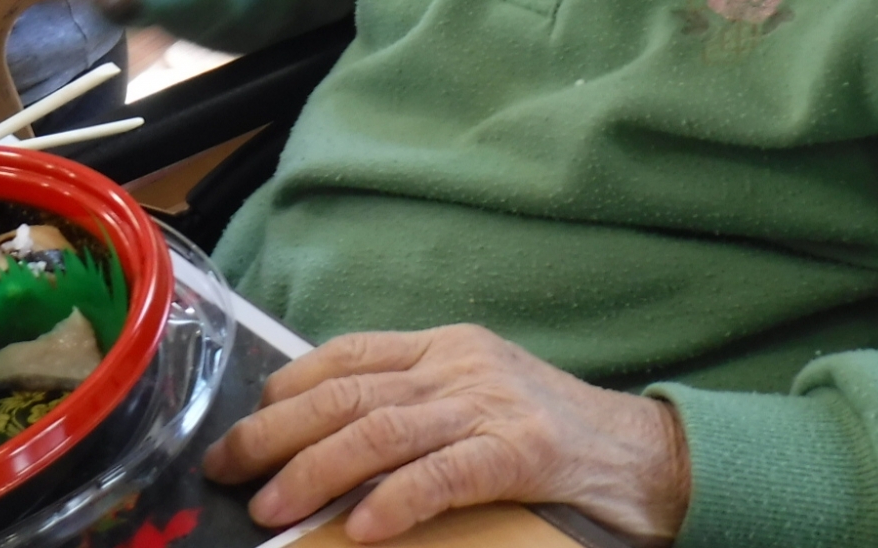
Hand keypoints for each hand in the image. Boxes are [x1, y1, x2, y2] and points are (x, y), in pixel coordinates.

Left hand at [203, 326, 691, 544]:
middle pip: (348, 391)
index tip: (242, 424)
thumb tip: (328, 446)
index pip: (346, 354)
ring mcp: (493, 403)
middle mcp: (462, 364)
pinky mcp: (525, 450)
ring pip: (383, 429)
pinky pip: (445, 474)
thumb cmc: (556, 441)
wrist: (650, 458)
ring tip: (271, 507)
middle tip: (227, 469)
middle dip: (277, 432)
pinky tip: (361, 529)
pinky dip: (397, 500)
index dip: (286, 388)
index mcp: (447, 347)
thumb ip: (416, 411)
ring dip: (316, 471)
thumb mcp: (478, 404)